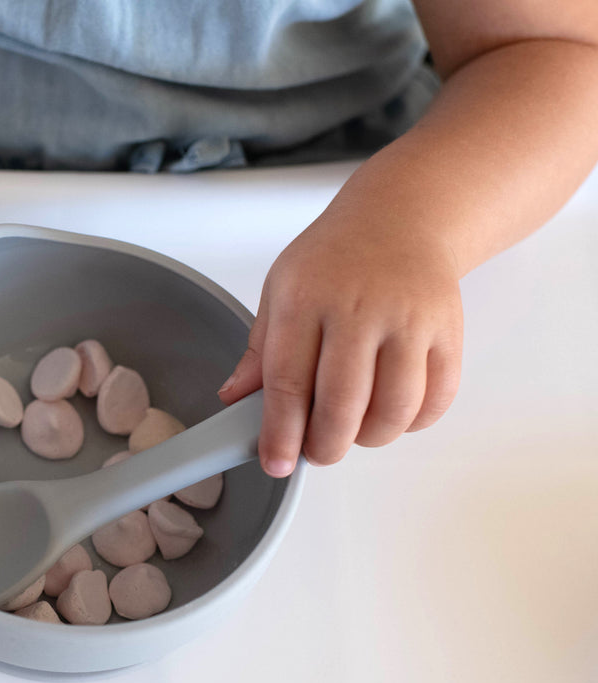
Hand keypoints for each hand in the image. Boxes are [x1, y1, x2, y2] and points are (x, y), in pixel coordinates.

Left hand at [218, 208, 463, 475]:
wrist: (399, 219)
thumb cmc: (333, 261)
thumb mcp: (281, 292)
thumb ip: (260, 352)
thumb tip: (235, 399)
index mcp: (306, 298)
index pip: (287, 380)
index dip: (280, 433)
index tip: (275, 462)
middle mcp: (359, 306)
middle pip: (343, 403)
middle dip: (326, 445)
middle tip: (317, 452)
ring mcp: (409, 318)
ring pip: (395, 408)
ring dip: (370, 438)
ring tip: (353, 431)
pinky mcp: (448, 330)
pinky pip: (436, 398)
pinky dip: (413, 422)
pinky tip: (390, 414)